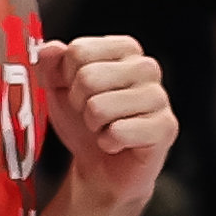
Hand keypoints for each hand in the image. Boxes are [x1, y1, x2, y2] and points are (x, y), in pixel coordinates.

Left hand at [41, 34, 176, 215]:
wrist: (101, 167)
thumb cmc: (83, 124)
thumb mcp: (58, 88)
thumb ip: (50, 63)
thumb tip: (52, 48)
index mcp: (124, 50)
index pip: (79, 50)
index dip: (66, 77)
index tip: (77, 90)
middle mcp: (146, 67)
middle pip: (88, 77)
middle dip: (79, 103)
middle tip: (91, 114)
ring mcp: (159, 97)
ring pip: (100, 106)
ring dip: (93, 125)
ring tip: (104, 128)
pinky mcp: (165, 127)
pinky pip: (119, 132)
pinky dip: (108, 143)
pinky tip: (117, 143)